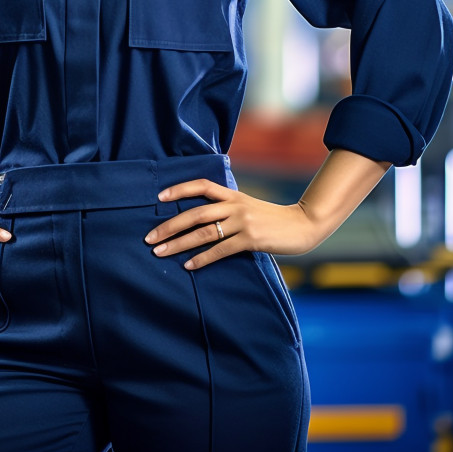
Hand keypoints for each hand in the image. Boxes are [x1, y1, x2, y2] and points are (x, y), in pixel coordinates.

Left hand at [143, 178, 320, 270]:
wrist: (303, 225)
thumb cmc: (273, 219)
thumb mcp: (249, 206)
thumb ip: (228, 208)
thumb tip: (203, 218)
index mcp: (233, 195)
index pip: (201, 185)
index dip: (179, 189)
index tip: (158, 198)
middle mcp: (234, 205)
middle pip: (194, 213)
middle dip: (169, 226)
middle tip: (149, 237)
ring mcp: (242, 222)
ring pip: (203, 233)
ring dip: (178, 244)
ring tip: (160, 252)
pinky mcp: (250, 239)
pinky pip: (220, 250)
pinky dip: (202, 258)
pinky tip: (188, 265)